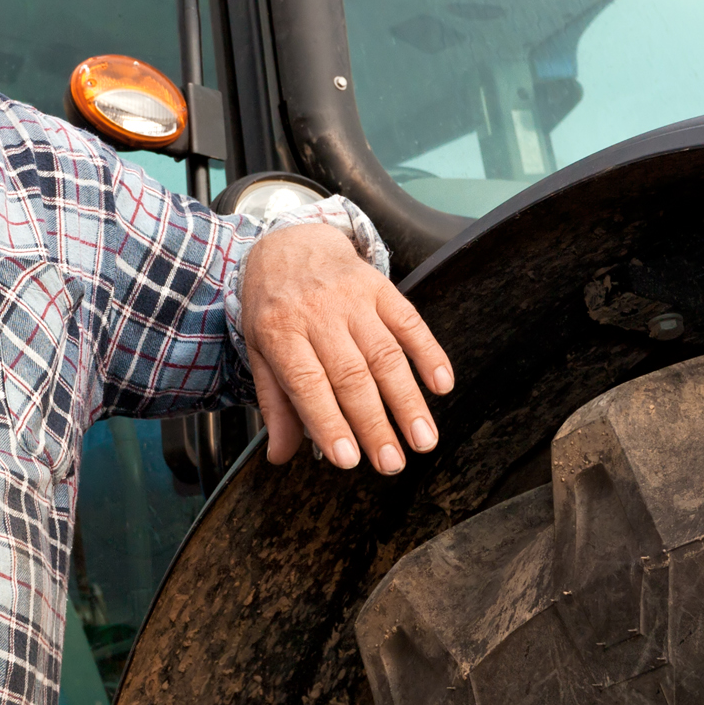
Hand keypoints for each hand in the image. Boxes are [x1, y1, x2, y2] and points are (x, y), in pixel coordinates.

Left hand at [238, 222, 454, 473]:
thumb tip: (280, 456)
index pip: (307, 383)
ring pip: (385, 354)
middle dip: (375, 424)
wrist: (291, 240)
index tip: (348, 460)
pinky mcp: (381, 286)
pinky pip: (410, 321)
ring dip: (408, 400)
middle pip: (352, 375)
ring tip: (423, 439)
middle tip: (392, 464)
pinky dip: (429, 353)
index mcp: (280, 331)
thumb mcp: (260, 351)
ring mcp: (352, 298)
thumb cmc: (274, 306)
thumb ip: (275, 403)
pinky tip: (443, 385)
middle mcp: (317, 312)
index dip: (329, 423)